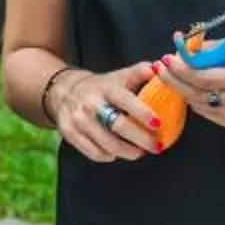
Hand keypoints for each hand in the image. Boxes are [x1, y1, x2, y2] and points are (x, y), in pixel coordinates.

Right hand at [44, 64, 166, 162]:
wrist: (64, 91)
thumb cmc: (101, 87)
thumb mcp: (119, 76)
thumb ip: (139, 72)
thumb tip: (159, 68)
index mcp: (106, 88)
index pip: (126, 100)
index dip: (143, 113)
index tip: (158, 124)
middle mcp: (91, 104)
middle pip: (118, 126)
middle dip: (141, 139)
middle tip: (156, 146)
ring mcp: (79, 120)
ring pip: (107, 144)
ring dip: (128, 152)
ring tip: (140, 152)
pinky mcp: (70, 133)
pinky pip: (93, 152)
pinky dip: (109, 156)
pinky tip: (118, 154)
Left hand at [157, 43, 224, 129]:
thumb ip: (206, 48)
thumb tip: (180, 45)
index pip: (202, 77)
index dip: (181, 69)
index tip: (166, 59)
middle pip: (195, 92)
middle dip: (173, 79)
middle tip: (159, 67)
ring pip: (196, 102)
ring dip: (181, 88)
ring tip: (171, 74)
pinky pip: (203, 110)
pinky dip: (193, 98)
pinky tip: (190, 87)